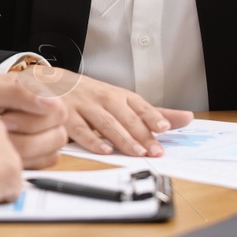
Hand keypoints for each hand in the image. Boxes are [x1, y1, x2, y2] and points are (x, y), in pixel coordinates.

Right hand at [17, 63, 191, 156]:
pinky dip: (92, 141)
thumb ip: (153, 113)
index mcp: (117, 94)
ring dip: (122, 138)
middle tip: (155, 151)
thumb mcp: (121, 100)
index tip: (165, 127)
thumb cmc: (90, 95)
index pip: (138, 104)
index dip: (152, 116)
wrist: (49, 83)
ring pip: (105, 122)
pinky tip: (104, 150)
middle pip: (124, 115)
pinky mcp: (64, 116)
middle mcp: (101, 97)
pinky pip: (79, 129)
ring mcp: (83, 106)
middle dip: (141, 133)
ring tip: (137, 153)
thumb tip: (187, 118)